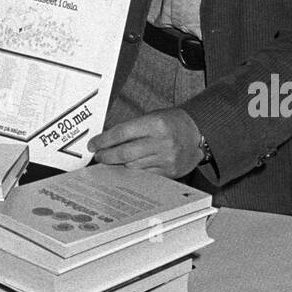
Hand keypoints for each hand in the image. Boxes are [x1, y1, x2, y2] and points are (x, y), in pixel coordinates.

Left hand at [88, 107, 203, 177]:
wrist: (198, 133)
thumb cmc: (172, 122)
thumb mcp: (152, 117)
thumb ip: (131, 128)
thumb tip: (106, 139)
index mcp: (155, 124)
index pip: (121, 133)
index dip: (104, 140)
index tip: (94, 144)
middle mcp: (161, 142)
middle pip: (125, 153)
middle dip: (107, 156)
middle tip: (99, 156)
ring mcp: (166, 159)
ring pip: (133, 166)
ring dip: (118, 165)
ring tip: (111, 161)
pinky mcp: (170, 172)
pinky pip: (144, 174)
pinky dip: (133, 171)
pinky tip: (127, 168)